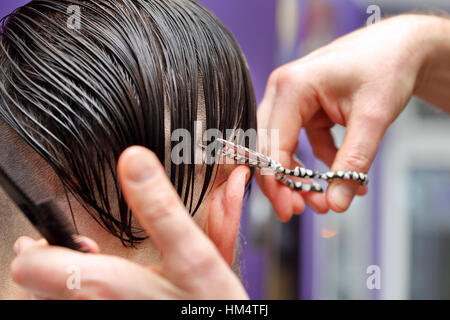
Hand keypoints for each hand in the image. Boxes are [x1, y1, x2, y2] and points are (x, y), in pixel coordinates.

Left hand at [11, 146, 247, 299]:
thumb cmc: (209, 306)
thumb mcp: (194, 252)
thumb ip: (161, 208)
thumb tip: (134, 162)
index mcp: (103, 286)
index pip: (30, 266)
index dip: (39, 244)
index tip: (63, 233)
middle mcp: (93, 309)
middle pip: (35, 286)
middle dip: (50, 261)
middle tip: (78, 247)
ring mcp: (102, 316)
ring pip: (52, 299)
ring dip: (62, 279)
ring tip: (90, 267)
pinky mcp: (112, 318)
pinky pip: (75, 306)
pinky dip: (79, 293)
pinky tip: (107, 288)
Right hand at [257, 15, 436, 220]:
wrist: (401, 47)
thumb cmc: (386, 69)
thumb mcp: (371, 119)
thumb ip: (352, 163)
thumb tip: (335, 204)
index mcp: (290, 88)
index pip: (272, 144)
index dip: (278, 181)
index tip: (289, 210)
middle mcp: (282, 91)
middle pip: (270, 147)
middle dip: (284, 181)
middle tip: (301, 210)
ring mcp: (291, 99)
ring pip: (283, 147)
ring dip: (300, 175)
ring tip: (324, 200)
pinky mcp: (304, 108)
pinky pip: (302, 142)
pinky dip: (318, 162)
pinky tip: (342, 178)